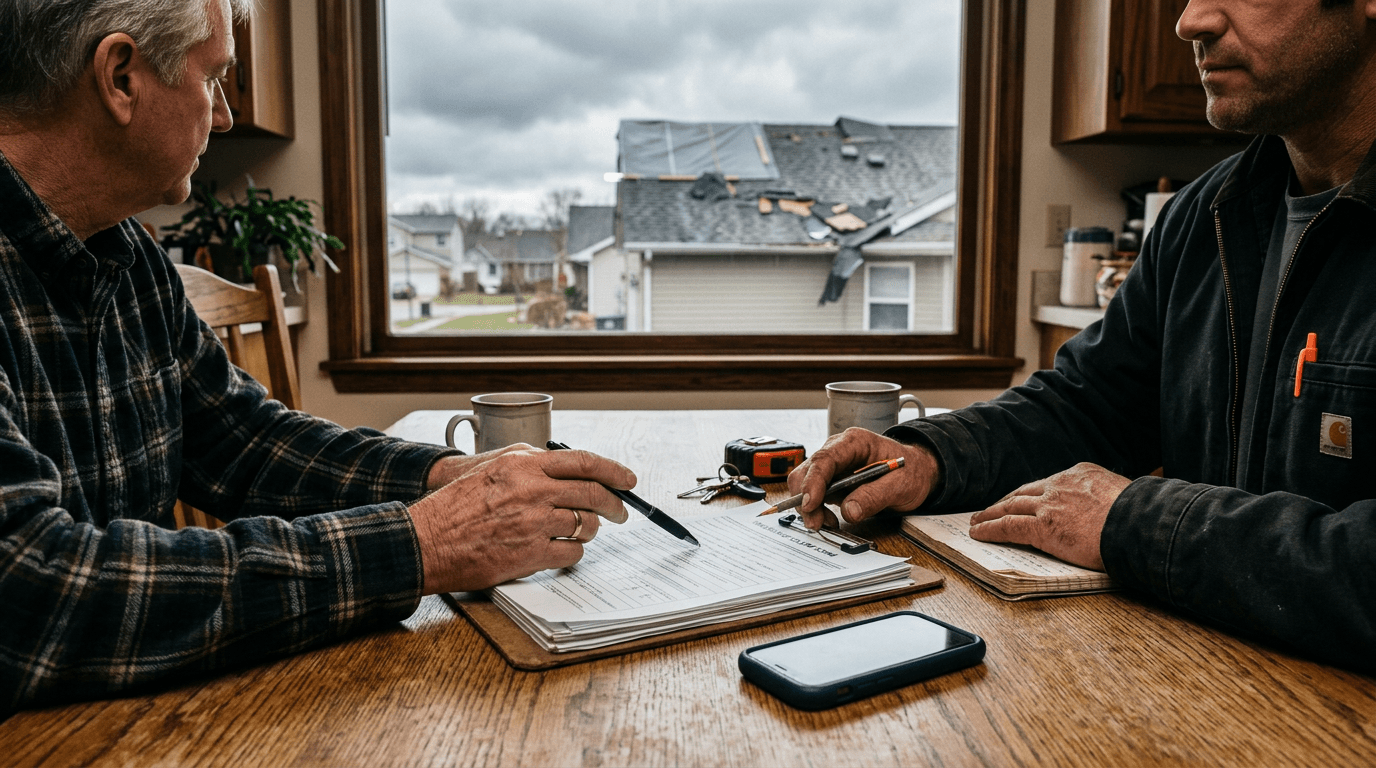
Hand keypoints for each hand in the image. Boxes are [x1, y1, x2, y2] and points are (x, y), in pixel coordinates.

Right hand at [409, 446, 635, 593]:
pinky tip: (561, 550)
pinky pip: (571, 553)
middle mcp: (532, 490)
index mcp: (523, 464)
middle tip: (620, 512)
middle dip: (614, 505)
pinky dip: (572, 553)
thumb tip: (564, 467)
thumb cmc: (453, 507)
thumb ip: (527, 462)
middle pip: (593, 494)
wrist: (426, 541)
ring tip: (580, 531)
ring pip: (585, 525)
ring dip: (589, 530)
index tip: (628, 479)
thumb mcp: (489, 467)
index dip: (613, 470)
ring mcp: (533, 523)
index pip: (583, 461)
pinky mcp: (530, 554)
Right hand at [786, 427, 940, 529]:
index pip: (824, 459)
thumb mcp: (900, 485)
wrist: (917, 473)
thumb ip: (874, 496)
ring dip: (810, 507)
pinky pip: (814, 495)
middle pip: (807, 471)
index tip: (811, 504)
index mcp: (854, 442)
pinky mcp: (831, 481)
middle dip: (805, 498)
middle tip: (816, 523)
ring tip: (827, 523)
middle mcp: (837, 451)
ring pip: (804, 484)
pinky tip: (830, 520)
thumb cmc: (910, 471)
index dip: (813, 482)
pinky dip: (816, 510)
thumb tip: (849, 511)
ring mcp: (832, 466)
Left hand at [968, 462, 1129, 570]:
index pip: (1047, 484)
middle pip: (1024, 492)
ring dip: (990, 514)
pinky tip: (979, 533)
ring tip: (977, 521)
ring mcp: (1049, 504)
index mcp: (1080, 473)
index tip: (1020, 499)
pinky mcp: (1043, 527)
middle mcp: (1060, 484)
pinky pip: (1008, 527)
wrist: (1140, 526)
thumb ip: (1107, 496)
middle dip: (1005, 501)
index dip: (1029, 493)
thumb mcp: (1124, 494)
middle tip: (989, 509)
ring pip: (1010, 507)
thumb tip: (1114, 502)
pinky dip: (990, 529)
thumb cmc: (1141, 516)